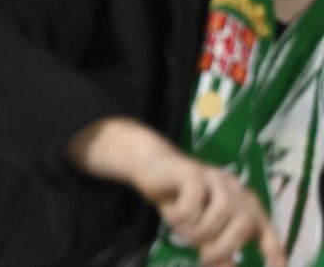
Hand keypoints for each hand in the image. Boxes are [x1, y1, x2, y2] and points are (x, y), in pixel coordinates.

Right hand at [67, 117, 283, 266]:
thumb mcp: (200, 228)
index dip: (273, 250)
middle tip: (205, 259)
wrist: (149, 165)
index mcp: (243, 202)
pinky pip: (194, 201)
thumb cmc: (179, 200)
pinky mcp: (191, 172)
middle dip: (225, 246)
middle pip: (243, 223)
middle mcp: (234, 189)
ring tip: (184, 236)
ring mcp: (214, 178)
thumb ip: (216, 246)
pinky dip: (183, 215)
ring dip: (201, 231)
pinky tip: (172, 214)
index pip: (264, 228)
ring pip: (221, 212)